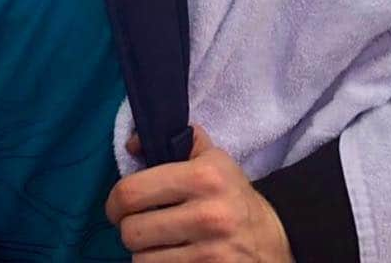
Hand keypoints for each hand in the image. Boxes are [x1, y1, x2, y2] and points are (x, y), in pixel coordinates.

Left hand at [105, 126, 293, 260]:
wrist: (276, 241)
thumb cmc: (233, 196)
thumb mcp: (212, 159)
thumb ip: (175, 140)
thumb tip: (132, 144)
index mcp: (203, 177)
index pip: (131, 192)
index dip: (114, 202)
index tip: (117, 207)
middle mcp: (207, 216)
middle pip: (131, 231)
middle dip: (128, 229)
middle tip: (137, 226)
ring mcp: (211, 254)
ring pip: (142, 260)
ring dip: (144, 254)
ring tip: (157, 244)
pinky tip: (171, 258)